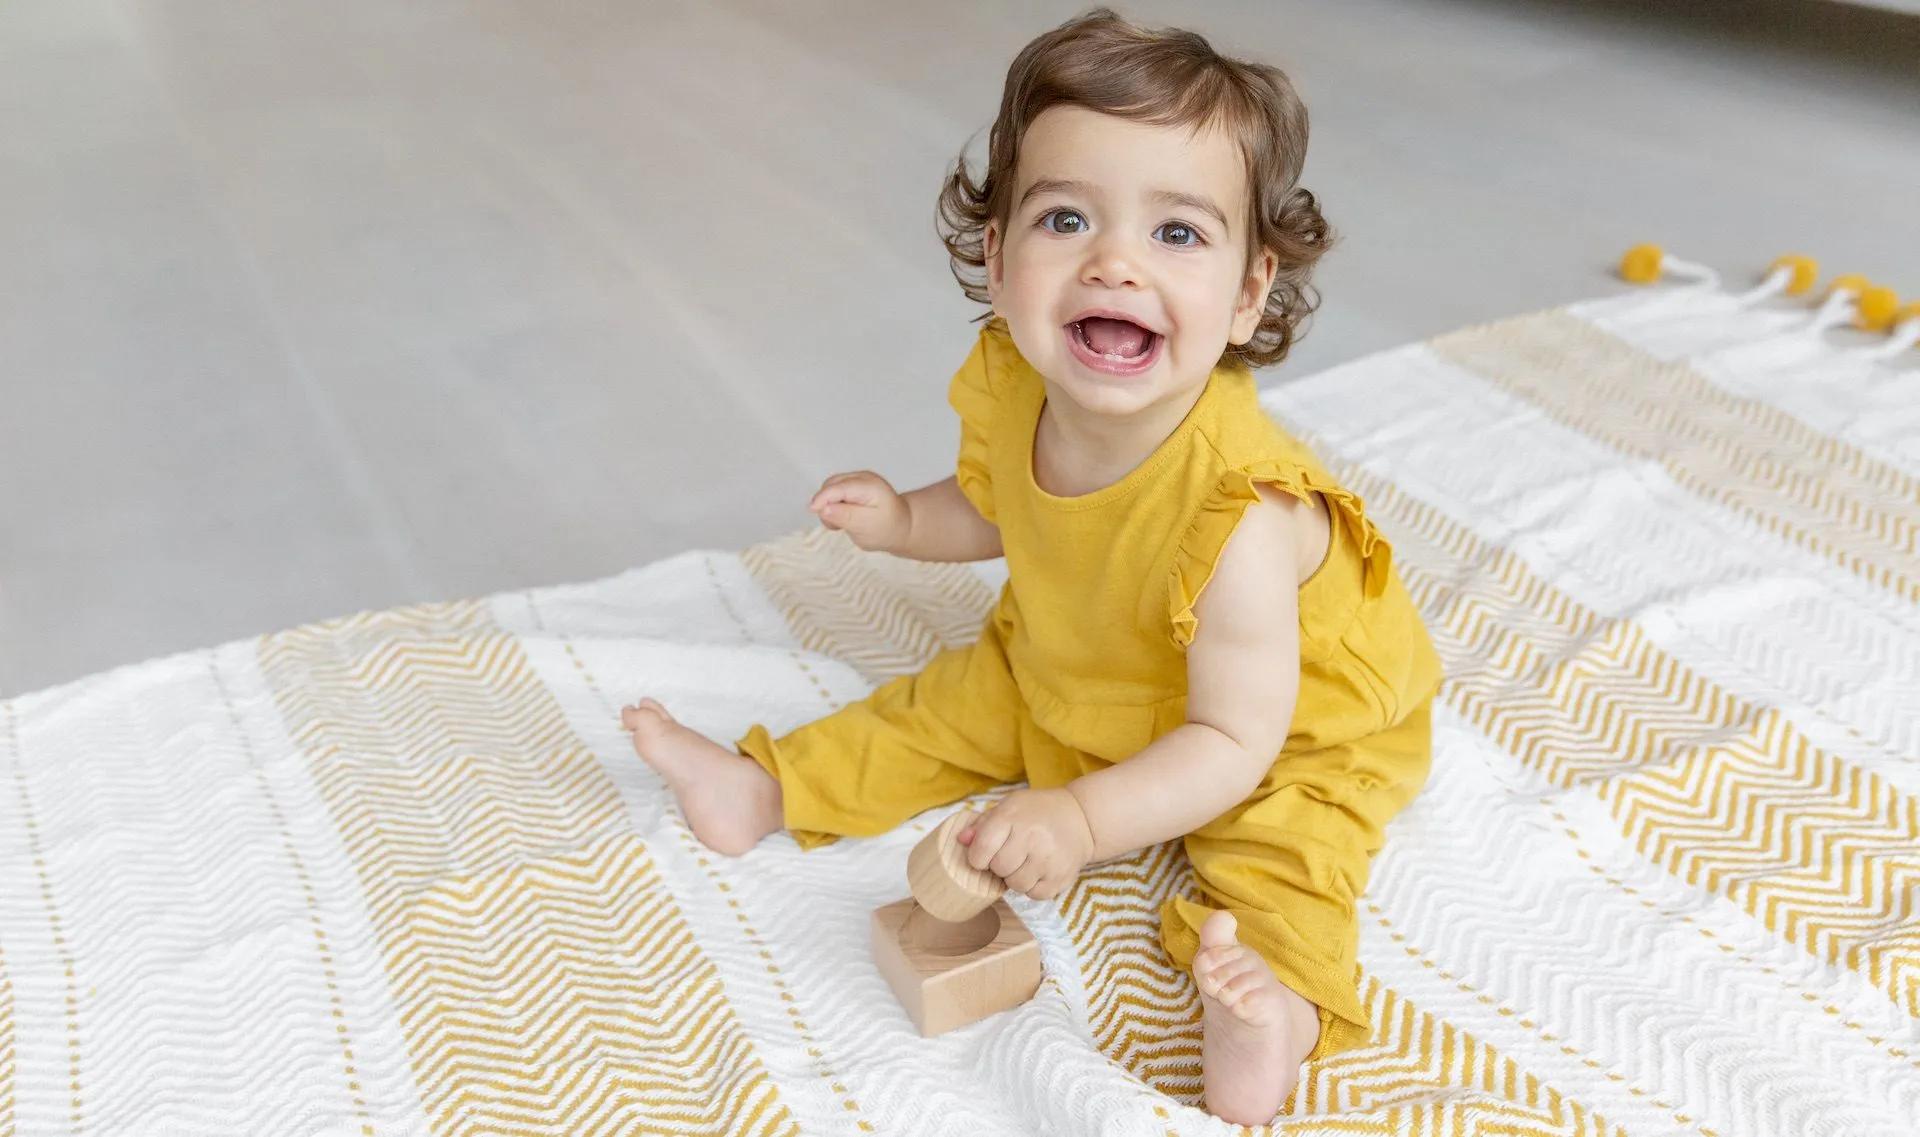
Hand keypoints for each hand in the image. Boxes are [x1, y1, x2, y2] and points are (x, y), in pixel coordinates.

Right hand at [809, 471, 910, 552]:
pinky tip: (842, 518)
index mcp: (869, 485)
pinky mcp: (851, 486)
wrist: (901, 527)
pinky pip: (832, 492)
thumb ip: (844, 516)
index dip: (822, 498)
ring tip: (841, 524)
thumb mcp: (866, 526)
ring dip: (828, 507)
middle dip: (825, 504)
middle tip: (836, 526)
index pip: (838, 487)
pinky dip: (832, 506)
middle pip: (830, 485)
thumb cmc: (887, 528)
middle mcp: (862, 478)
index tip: (812, 510)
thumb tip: (823, 508)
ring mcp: (857, 480)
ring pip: (829, 488)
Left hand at [956, 788, 1093, 900]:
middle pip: (998, 869)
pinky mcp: (1061, 877)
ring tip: (1026, 861)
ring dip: (1015, 877)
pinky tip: (1039, 870)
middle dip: (999, 865)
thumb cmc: (1037, 812)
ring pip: (1015, 885)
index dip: (978, 856)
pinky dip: (1032, 886)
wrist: (1081, 818)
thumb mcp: (1009, 807)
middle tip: (1011, 854)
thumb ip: (982, 824)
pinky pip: (1033, 895)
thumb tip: (961, 840)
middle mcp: (1032, 837)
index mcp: (1013, 817)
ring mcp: (1048, 859)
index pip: (981, 849)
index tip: (985, 854)